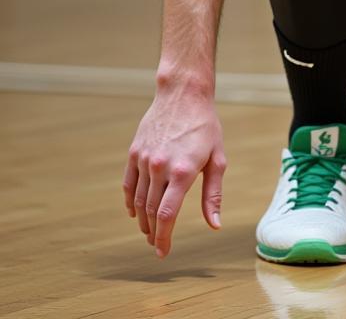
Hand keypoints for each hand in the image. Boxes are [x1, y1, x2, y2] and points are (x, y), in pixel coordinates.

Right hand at [123, 87, 226, 258]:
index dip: (163, 238)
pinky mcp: (134, 152)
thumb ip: (213, 194)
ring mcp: (144, 159)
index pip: (167, 215)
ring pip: (137, 200)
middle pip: (151, 211)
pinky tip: (135, 211)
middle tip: (156, 243)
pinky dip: (130, 201)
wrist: (184, 94)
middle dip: (153, 232)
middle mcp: (159, 167)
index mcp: (182, 172)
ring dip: (142, 220)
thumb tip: (215, 224)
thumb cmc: (206, 126)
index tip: (163, 252)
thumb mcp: (218, 159)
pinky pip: (128, 184)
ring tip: (149, 230)